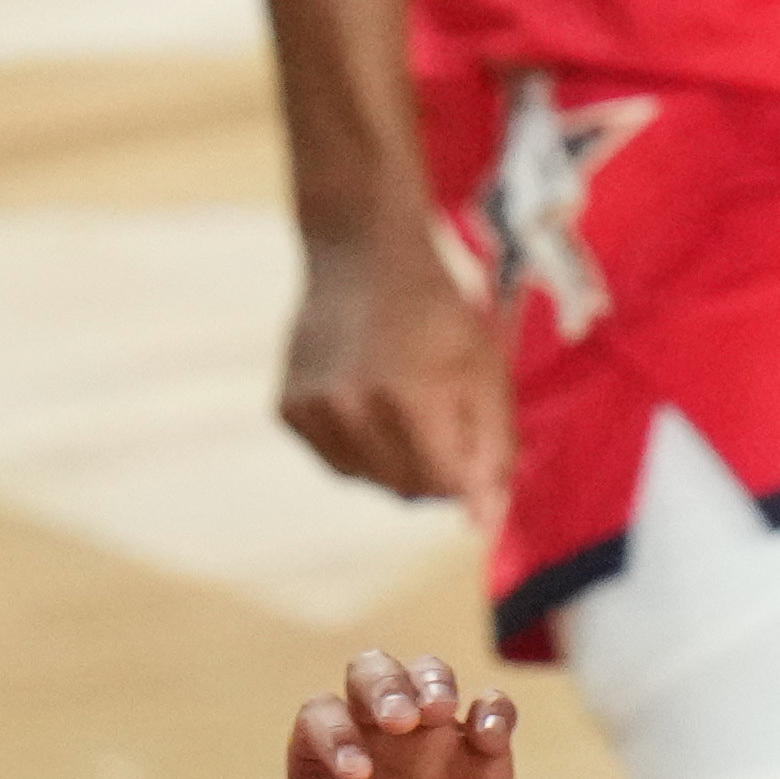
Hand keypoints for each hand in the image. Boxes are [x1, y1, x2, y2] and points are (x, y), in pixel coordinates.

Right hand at [274, 206, 509, 516]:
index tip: (471, 440)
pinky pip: (333, 460)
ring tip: (399, 400)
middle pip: (405, 491)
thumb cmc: (438, 314)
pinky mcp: (287, 409)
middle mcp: (352, 409)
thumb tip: (484, 524)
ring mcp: (312, 410)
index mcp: (410, 399)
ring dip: (392, 459)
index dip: (467, 472)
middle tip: (439, 417)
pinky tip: (363, 396)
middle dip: (433, 469)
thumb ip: (493, 451)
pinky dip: (354, 444)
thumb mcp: (485, 371)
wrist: (363, 254)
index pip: (445, 487)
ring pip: (366, 481)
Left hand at [281, 643, 523, 778]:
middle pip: (372, 672)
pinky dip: (494, 711)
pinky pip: (491, 710)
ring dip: (433, 681)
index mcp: (324, 757)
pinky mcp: (480, 757)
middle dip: (384, 685)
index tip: (357, 776)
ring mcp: (430, 740)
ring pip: (429, 675)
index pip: (322, 716)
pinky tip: (490, 739)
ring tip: (439, 711)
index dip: (336, 733)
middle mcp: (374, 734)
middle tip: (402, 722)